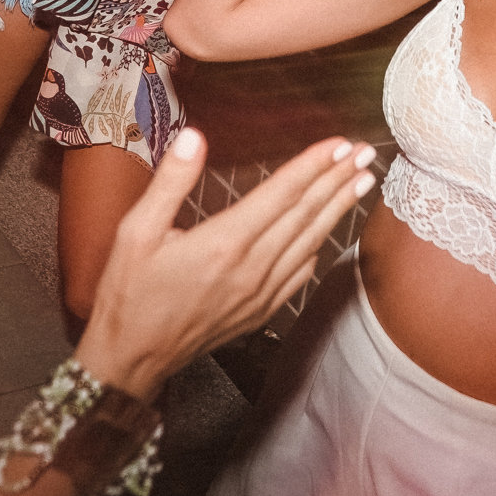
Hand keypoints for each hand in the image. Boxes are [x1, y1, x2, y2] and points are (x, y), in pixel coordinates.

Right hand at [75, 130, 377, 400]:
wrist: (131, 358)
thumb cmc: (129, 293)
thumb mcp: (136, 231)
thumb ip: (170, 182)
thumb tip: (195, 137)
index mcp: (223, 243)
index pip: (281, 194)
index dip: (313, 165)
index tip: (340, 144)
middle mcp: (250, 268)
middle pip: (305, 215)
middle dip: (338, 180)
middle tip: (366, 154)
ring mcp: (260, 293)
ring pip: (310, 242)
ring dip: (338, 209)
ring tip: (362, 183)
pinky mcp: (261, 311)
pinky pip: (300, 274)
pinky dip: (319, 246)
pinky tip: (328, 232)